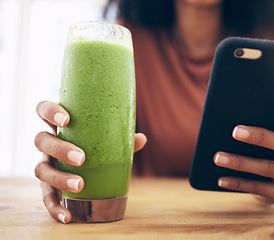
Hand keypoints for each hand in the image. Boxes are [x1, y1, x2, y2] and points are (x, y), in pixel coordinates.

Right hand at [34, 101, 146, 222]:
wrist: (88, 165)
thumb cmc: (96, 146)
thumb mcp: (108, 140)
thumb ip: (122, 139)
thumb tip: (141, 138)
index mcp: (61, 127)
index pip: (44, 110)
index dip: (49, 111)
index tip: (66, 120)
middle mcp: (49, 144)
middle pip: (42, 140)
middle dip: (60, 149)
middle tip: (82, 158)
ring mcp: (47, 164)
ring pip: (41, 169)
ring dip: (58, 178)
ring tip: (80, 185)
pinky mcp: (48, 186)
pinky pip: (46, 197)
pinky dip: (54, 207)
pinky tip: (66, 217)